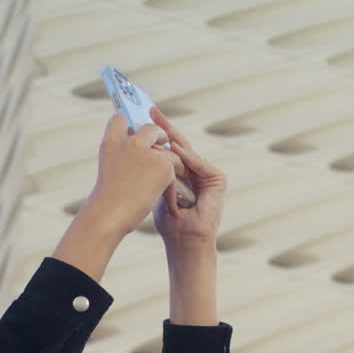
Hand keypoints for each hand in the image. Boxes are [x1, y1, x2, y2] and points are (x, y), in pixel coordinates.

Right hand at [81, 113, 176, 237]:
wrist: (108, 216)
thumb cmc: (106, 202)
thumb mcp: (110, 172)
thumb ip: (123, 158)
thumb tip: (145, 154)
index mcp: (111, 143)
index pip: (119, 120)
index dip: (128, 125)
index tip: (134, 131)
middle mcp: (130, 143)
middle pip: (150, 129)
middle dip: (159, 135)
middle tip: (163, 144)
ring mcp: (148, 153)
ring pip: (168, 152)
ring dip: (171, 165)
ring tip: (169, 182)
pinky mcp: (164, 166)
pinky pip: (175, 171)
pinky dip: (172, 189)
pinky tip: (167, 203)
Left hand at [150, 106, 225, 249]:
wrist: (184, 241)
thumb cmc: (169, 222)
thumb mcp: (155, 190)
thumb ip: (152, 172)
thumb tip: (136, 149)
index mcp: (181, 173)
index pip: (168, 148)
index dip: (156, 133)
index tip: (141, 117)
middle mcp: (195, 171)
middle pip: (179, 144)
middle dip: (165, 127)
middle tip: (151, 110)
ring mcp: (207, 174)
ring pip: (189, 152)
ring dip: (174, 140)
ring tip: (161, 127)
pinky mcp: (217, 181)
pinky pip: (201, 164)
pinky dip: (188, 158)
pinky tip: (175, 150)